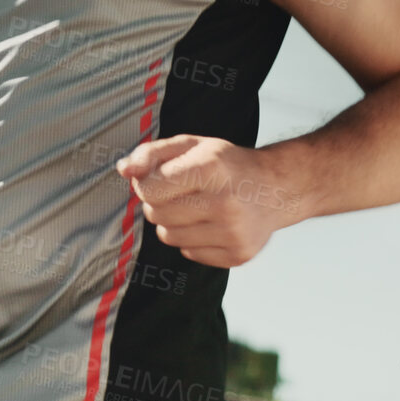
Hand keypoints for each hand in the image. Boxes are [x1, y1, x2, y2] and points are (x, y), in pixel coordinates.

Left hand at [115, 135, 306, 268]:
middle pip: (156, 214)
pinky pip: (188, 253)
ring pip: (168, 236)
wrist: (276, 188)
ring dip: (172, 222)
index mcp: (211, 168)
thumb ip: (151, 153)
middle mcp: (225, 203)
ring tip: (195, 207)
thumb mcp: (190, 145)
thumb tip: (123, 170)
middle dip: (158, 202)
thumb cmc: (226, 164)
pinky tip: (209, 223)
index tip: (159, 177)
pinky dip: (191, 239)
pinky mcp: (238, 255)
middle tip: (180, 191)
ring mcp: (233, 233)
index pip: (150, 189)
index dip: (146, 183)